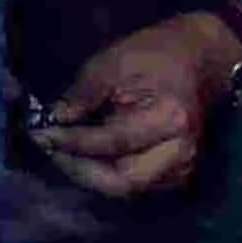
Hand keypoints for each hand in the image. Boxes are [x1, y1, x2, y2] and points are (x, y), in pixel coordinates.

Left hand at [32, 11, 240, 200]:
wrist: (200, 60)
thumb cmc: (155, 54)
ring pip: (127, 187)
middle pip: (123, 181)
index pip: (113, 142)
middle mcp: (180, 153)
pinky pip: (136, 184)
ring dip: (89, 174)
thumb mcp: (112, 62)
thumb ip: (83, 93)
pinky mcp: (176, 173)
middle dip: (80, 169)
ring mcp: (182, 167)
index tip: (41, 133)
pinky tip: (82, 156)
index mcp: (169, 119)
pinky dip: (105, 173)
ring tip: (59, 151)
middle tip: (48, 149)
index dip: (74, 142)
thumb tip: (56, 119)